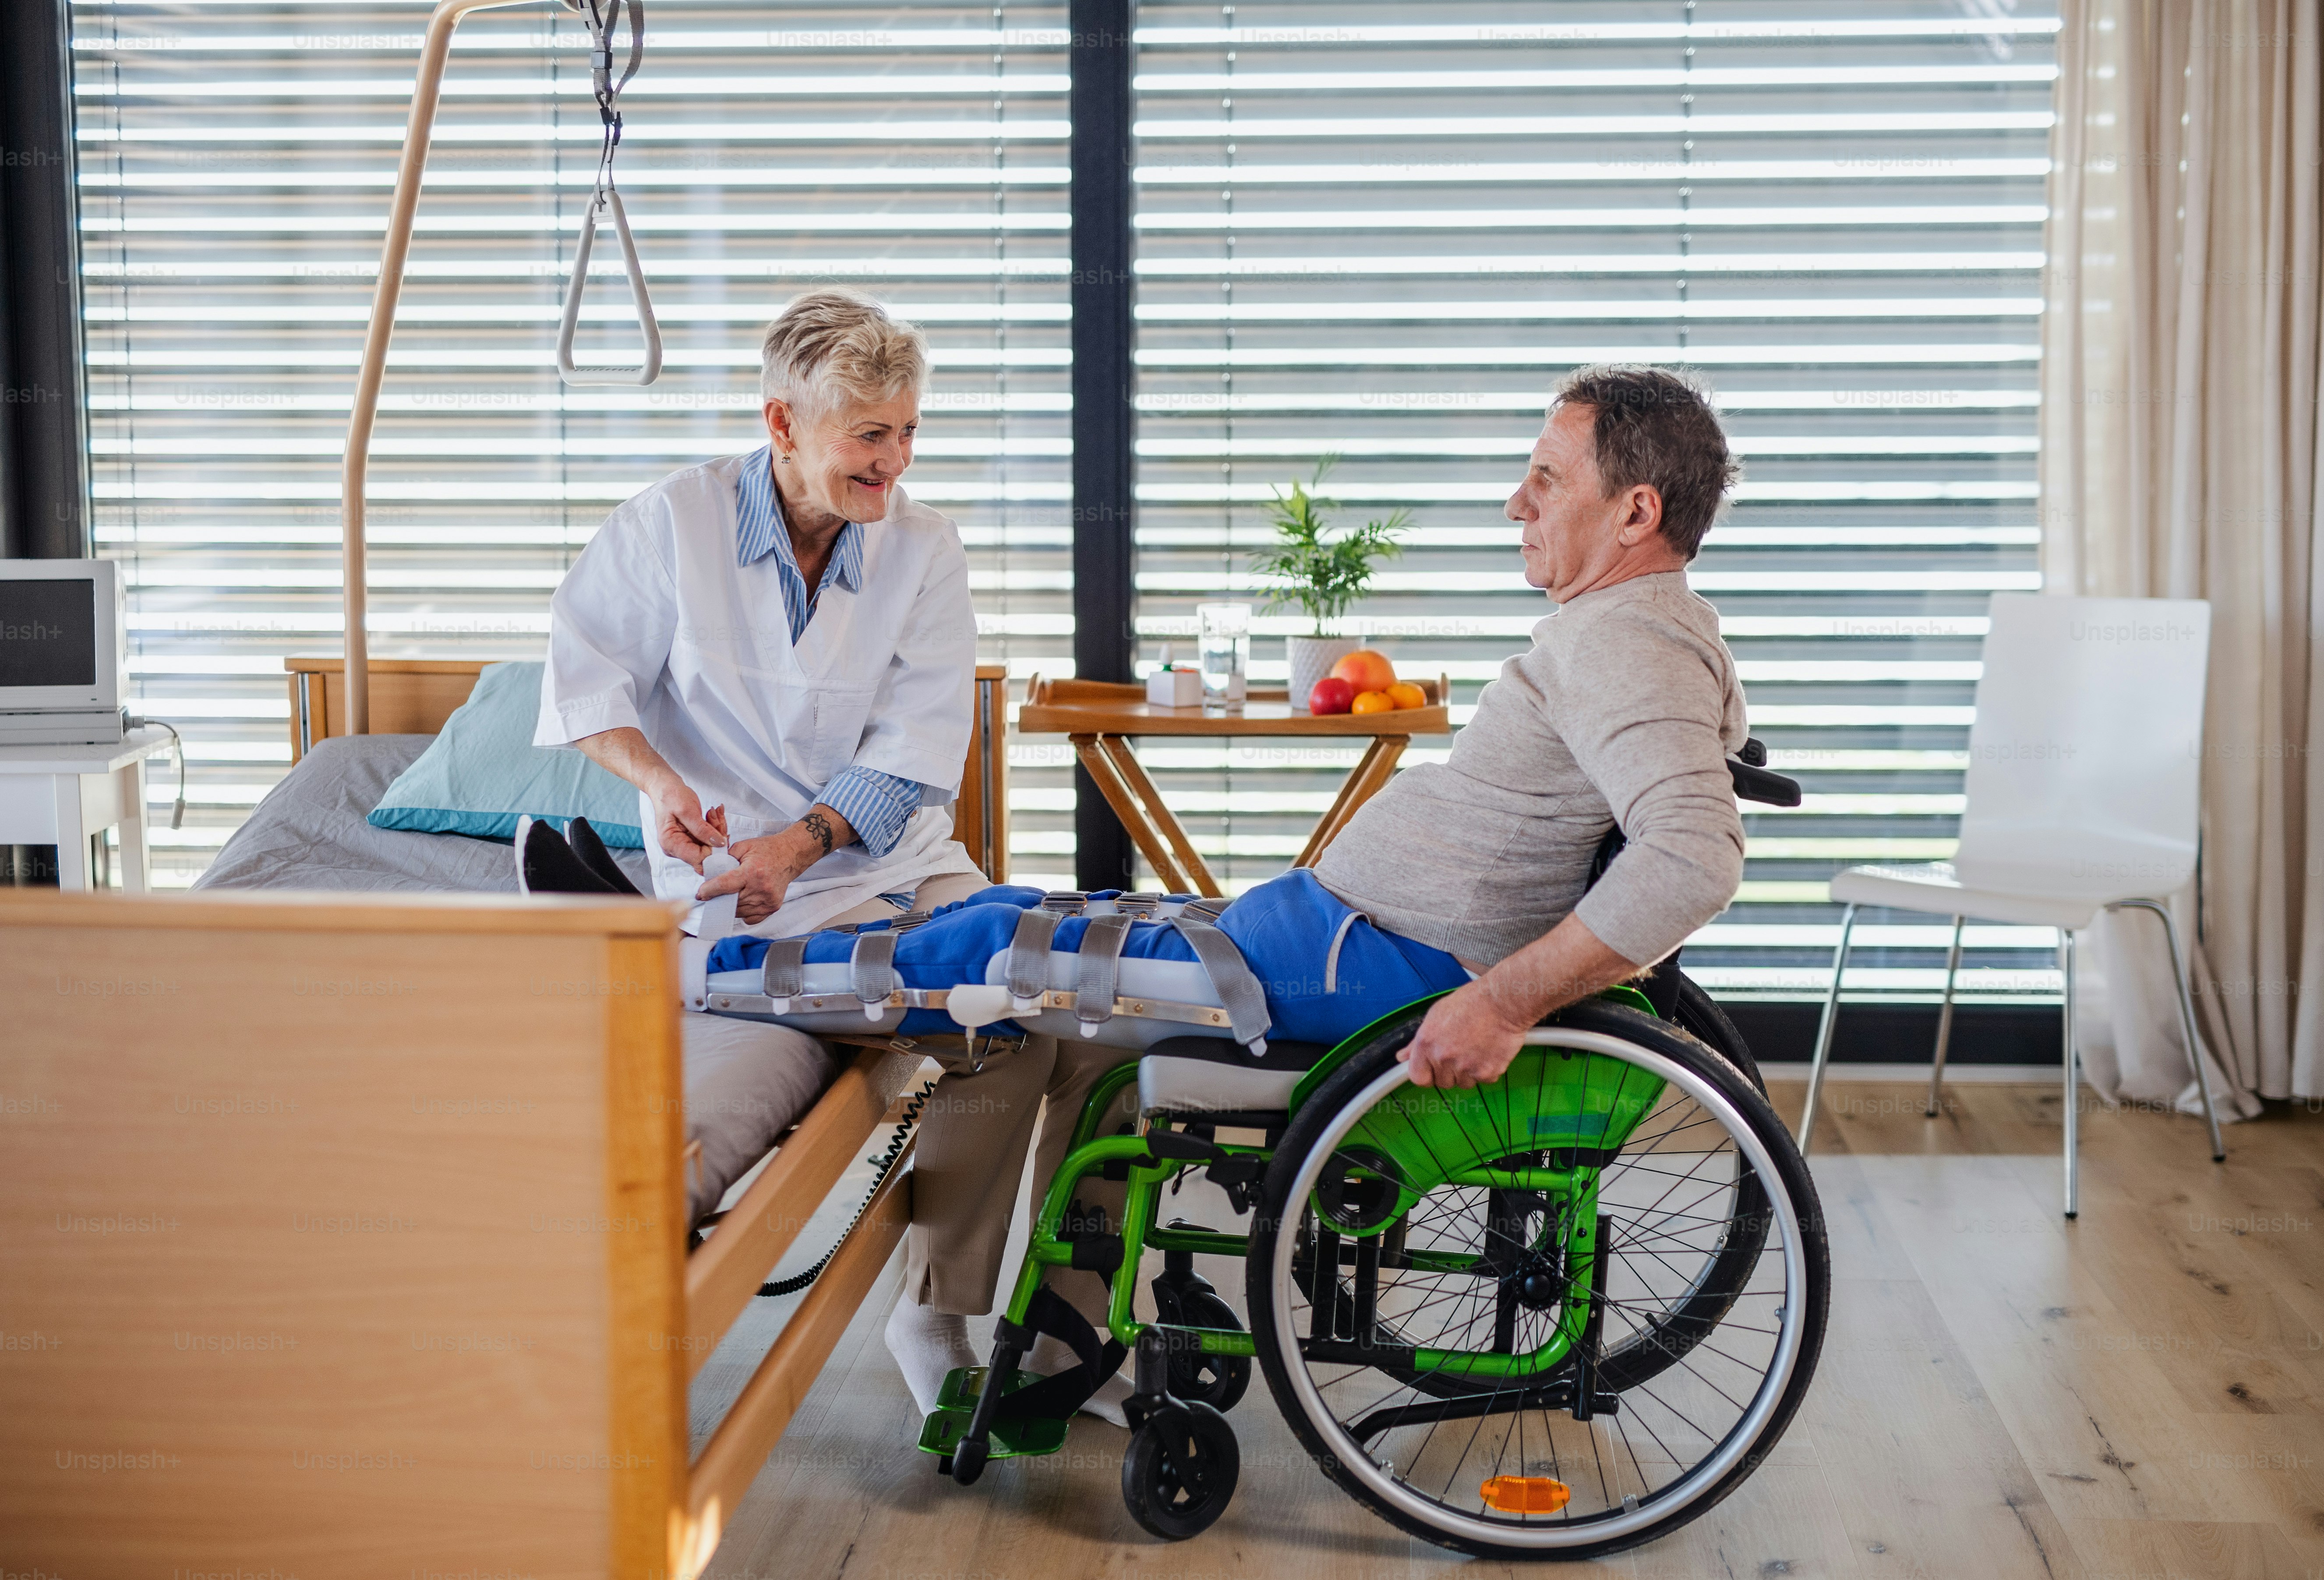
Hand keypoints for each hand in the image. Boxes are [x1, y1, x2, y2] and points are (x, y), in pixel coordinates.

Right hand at [651, 780, 726, 872]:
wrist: (665, 787)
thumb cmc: (670, 796)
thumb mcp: (687, 810)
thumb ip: (702, 829)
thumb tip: (719, 843)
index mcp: (671, 844)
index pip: (698, 859)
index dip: (713, 850)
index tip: (722, 834)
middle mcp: (677, 848)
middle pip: (706, 853)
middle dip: (717, 836)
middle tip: (717, 816)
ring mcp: (684, 844)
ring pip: (710, 845)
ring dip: (717, 829)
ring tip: (714, 812)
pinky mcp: (691, 839)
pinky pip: (709, 838)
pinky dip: (714, 826)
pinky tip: (713, 814)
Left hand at [695, 830, 811, 925]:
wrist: (790, 856)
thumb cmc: (767, 850)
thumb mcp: (743, 846)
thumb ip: (725, 858)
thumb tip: (708, 872)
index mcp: (752, 871)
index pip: (725, 885)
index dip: (709, 890)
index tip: (700, 893)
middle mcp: (761, 888)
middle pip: (730, 901)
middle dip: (720, 897)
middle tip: (715, 891)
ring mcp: (767, 900)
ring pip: (738, 912)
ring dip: (731, 905)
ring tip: (732, 893)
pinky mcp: (772, 907)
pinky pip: (750, 918)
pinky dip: (743, 912)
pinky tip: (743, 901)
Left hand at [1400, 980, 1533, 1088]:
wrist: (1504, 1001)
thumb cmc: (1472, 1003)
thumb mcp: (1436, 1015)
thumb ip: (1417, 1041)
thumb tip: (1402, 1056)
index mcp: (1427, 1043)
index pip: (1418, 1077)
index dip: (1427, 1074)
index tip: (1434, 1069)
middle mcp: (1444, 1057)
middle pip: (1443, 1082)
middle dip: (1451, 1071)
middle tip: (1462, 1051)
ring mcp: (1466, 1067)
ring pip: (1464, 1083)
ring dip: (1470, 1072)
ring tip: (1477, 1048)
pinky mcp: (1488, 1072)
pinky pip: (1484, 1080)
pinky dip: (1488, 1069)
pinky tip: (1489, 1050)